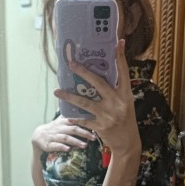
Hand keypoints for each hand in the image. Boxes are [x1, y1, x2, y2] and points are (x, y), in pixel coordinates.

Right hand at [32, 116, 95, 152]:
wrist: (37, 136)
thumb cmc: (54, 128)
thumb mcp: (61, 120)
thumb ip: (71, 117)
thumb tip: (85, 110)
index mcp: (63, 121)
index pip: (75, 120)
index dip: (85, 122)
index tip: (95, 125)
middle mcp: (59, 128)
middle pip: (73, 129)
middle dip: (84, 133)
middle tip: (93, 137)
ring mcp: (54, 136)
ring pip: (66, 138)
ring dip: (75, 141)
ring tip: (84, 145)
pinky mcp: (49, 145)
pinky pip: (56, 145)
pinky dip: (62, 147)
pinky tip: (69, 149)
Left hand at [54, 40, 140, 154]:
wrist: (128, 143)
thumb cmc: (125, 120)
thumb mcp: (125, 103)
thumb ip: (115, 91)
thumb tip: (99, 76)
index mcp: (126, 94)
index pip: (124, 72)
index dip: (121, 57)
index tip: (119, 42)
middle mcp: (118, 102)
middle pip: (98, 83)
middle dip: (83, 72)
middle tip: (71, 64)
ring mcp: (108, 115)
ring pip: (85, 102)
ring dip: (69, 96)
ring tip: (57, 91)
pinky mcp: (100, 126)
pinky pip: (83, 120)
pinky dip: (74, 118)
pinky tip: (66, 116)